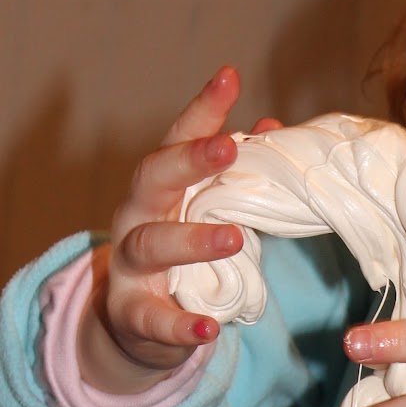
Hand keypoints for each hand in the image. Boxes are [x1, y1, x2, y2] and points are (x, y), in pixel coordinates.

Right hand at [78, 67, 278, 393]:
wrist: (133, 324)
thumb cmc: (179, 255)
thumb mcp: (205, 210)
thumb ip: (235, 175)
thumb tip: (274, 126)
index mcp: (159, 187)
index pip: (177, 138)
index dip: (203, 109)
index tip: (229, 76)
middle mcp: (136, 216)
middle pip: (153, 178)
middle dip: (188, 160)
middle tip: (229, 147)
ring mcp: (129, 266)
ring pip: (152, 244)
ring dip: (193, 239)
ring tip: (235, 238)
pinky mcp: (133, 315)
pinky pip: (154, 319)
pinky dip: (180, 326)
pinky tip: (209, 330)